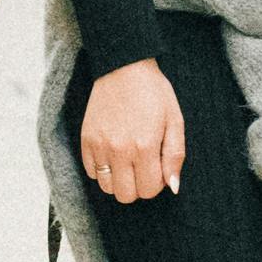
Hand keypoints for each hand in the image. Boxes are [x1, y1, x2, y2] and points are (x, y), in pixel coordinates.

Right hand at [81, 59, 183, 202]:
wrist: (123, 67)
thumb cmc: (153, 92)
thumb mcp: (175, 120)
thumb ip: (175, 156)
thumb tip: (173, 187)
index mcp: (145, 146)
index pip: (149, 190)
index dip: (156, 184)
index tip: (157, 168)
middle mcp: (119, 150)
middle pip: (125, 195)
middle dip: (138, 187)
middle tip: (143, 167)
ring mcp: (99, 146)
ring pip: (107, 188)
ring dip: (119, 181)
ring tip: (127, 162)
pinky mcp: (86, 140)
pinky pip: (91, 172)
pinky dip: (102, 170)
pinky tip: (112, 154)